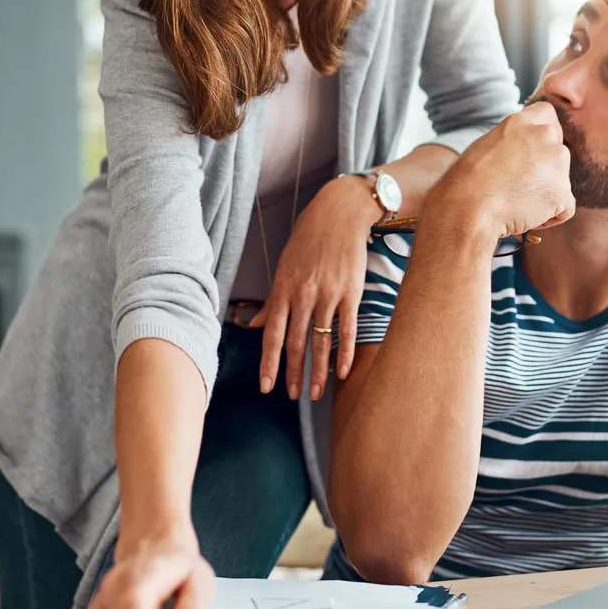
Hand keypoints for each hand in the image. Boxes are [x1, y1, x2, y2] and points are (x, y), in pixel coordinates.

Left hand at [251, 176, 377, 400]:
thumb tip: (256, 324)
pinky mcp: (352, 292)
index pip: (273, 334)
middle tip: (292, 396)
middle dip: (292, 373)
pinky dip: (345, 353)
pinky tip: (343, 372)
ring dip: (317, 371)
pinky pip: (347, 329)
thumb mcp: (284, 265)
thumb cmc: (309, 238)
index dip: (269, 363)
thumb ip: (272, 299)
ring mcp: (329, 294)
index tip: (267, 387)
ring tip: (314, 394)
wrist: (340, 212)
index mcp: (284, 288)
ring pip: (321, 341)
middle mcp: (304, 294)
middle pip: (296, 343)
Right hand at [427, 103, 575, 243]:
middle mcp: (543, 136)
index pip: (547, 114)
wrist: (469, 208)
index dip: (544, 134)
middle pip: (557, 150)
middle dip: (545, 167)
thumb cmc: (468, 182)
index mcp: (521, 122)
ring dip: (546, 191)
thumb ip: (512, 141)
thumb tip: (521, 151)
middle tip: (518, 184)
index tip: (533, 150)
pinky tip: (527, 217)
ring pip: (562, 179)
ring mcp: (557, 164)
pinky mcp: (563, 193)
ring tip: (518, 201)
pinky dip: (550, 216)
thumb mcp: (486, 145)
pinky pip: (565, 207)